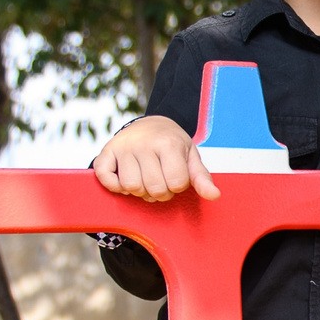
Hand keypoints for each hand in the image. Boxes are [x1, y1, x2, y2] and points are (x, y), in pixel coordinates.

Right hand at [93, 116, 218, 202]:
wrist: (149, 123)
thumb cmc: (172, 144)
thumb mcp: (191, 156)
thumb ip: (201, 178)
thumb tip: (214, 195)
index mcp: (168, 143)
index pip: (176, 183)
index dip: (178, 186)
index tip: (176, 175)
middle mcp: (144, 143)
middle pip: (154, 188)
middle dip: (161, 193)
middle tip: (161, 181)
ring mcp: (124, 147)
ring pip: (131, 187)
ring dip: (140, 191)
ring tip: (145, 180)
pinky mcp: (107, 151)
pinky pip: (105, 177)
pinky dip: (114, 185)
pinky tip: (124, 181)